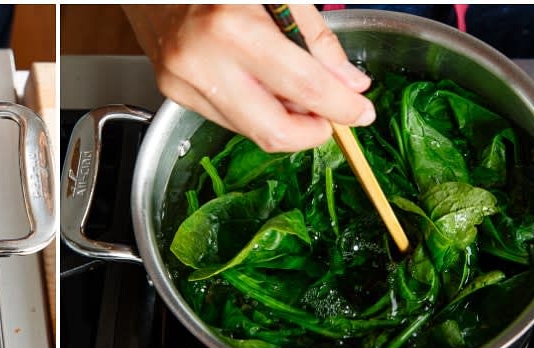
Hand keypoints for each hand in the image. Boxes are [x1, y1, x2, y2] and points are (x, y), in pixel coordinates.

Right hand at [123, 5, 374, 151]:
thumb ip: (316, 41)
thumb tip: (349, 84)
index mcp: (234, 28)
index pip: (302, 86)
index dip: (340, 106)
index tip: (361, 113)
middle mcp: (202, 60)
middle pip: (272, 129)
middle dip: (310, 133)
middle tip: (331, 120)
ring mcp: (182, 80)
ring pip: (249, 130)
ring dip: (284, 121)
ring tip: (295, 95)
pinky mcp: (172, 90)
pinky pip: (226, 118)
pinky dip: (253, 110)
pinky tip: (259, 87)